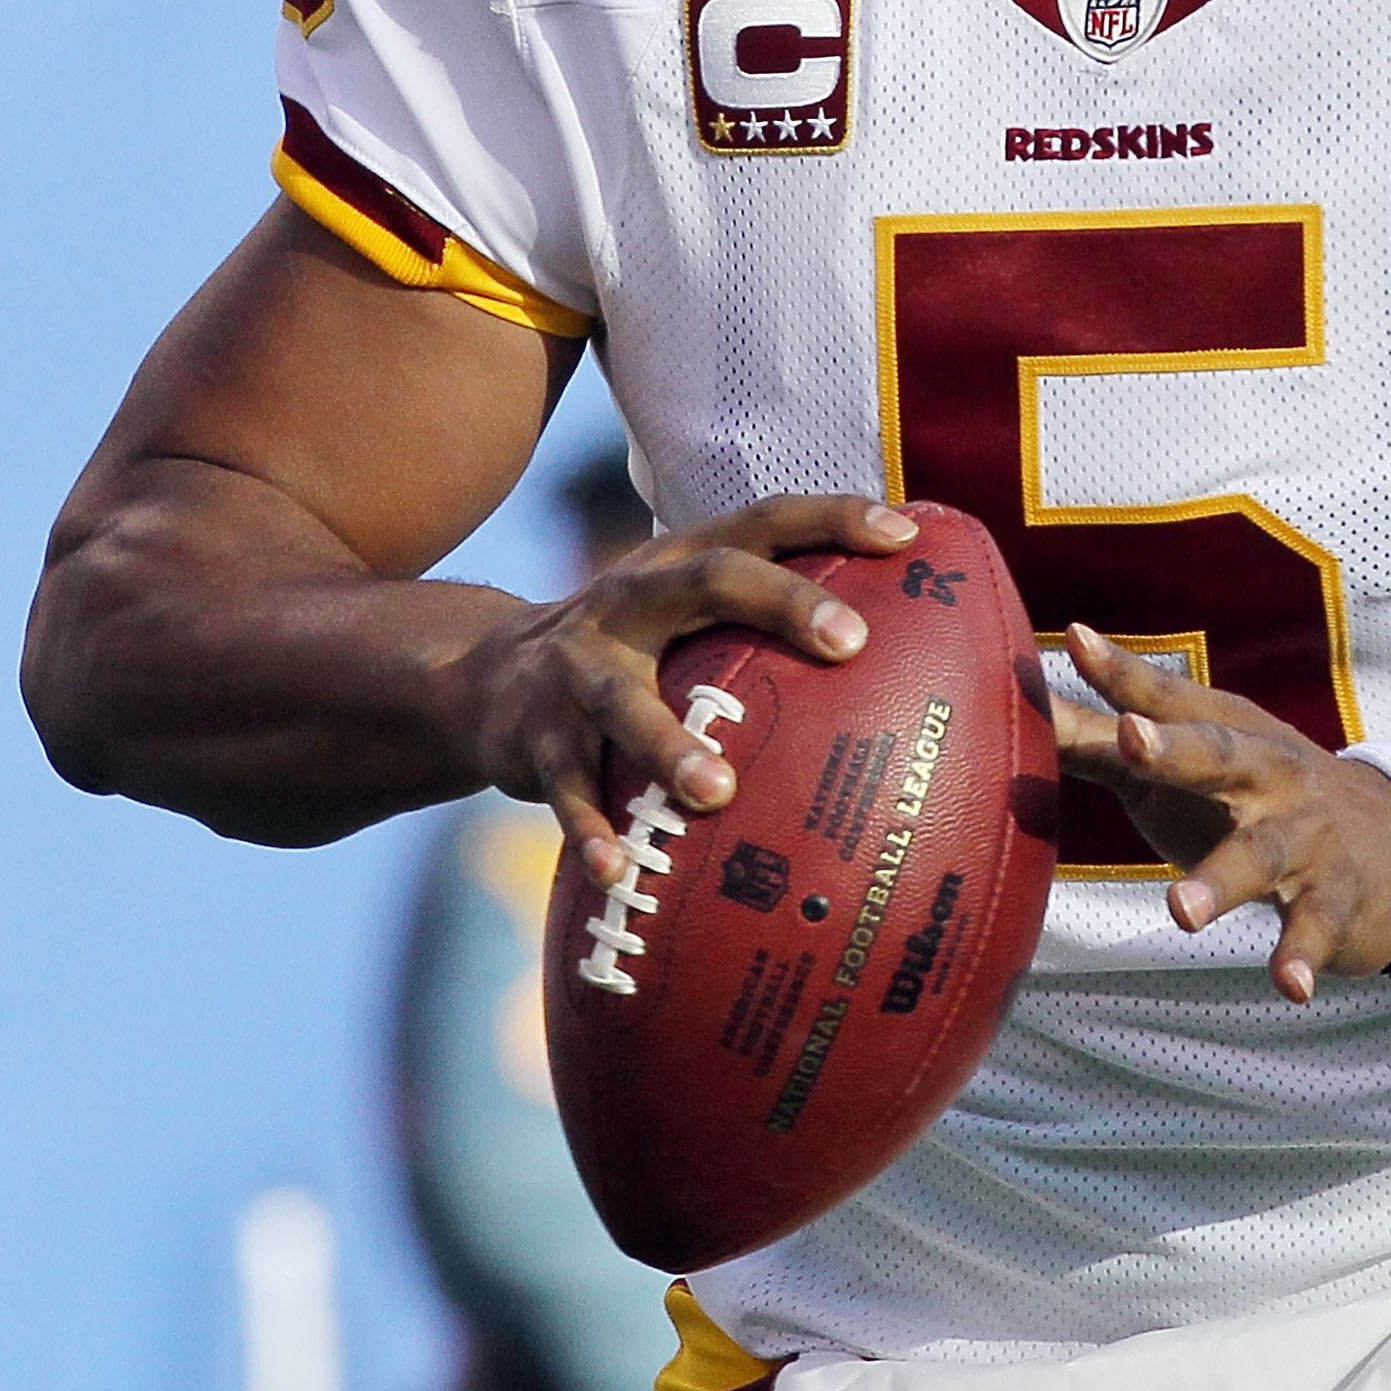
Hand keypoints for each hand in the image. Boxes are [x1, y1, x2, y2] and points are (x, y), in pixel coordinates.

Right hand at [451, 495, 918, 887]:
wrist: (481, 680)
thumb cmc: (634, 652)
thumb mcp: (686, 618)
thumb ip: (766, 622)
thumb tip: (909, 651)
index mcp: (679, 562)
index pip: (764, 520)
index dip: (833, 517)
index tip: (904, 538)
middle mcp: (629, 599)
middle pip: (707, 580)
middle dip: (780, 603)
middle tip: (849, 643)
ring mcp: (576, 667)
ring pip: (623, 699)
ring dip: (669, 743)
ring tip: (717, 792)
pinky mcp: (534, 737)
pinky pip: (564, 786)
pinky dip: (588, 829)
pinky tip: (618, 872)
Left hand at [1053, 624, 1390, 1002]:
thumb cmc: (1255, 796)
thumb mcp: (1187, 762)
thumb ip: (1102, 741)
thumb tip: (1020, 706)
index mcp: (1224, 733)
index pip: (1166, 698)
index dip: (1121, 672)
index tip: (1077, 640)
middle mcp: (1266, 773)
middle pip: (1216, 756)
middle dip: (1173, 748)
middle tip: (1128, 739)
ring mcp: (1305, 834)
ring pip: (1260, 853)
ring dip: (1222, 880)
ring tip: (1180, 912)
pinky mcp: (1336, 896)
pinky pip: (1315, 926)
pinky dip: (1303, 955)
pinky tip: (1292, 987)